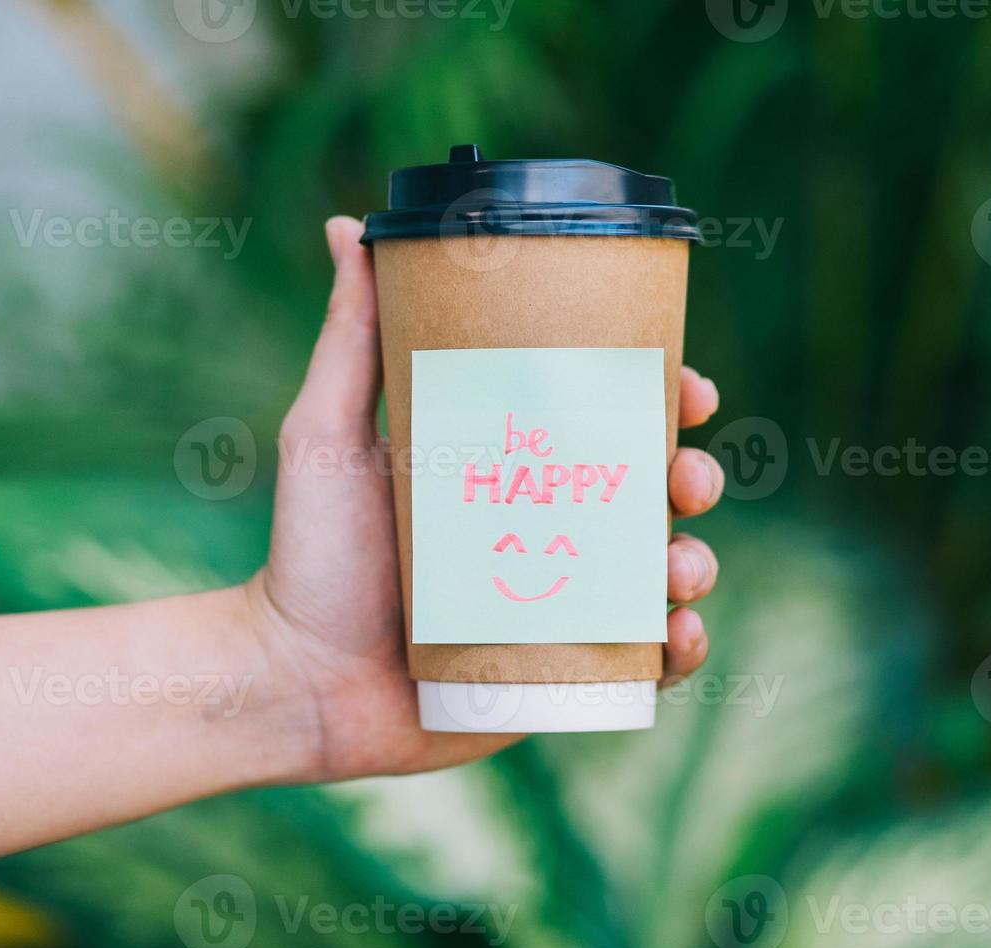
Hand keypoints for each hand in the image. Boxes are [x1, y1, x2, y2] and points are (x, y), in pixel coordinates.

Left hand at [243, 216, 723, 782]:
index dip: (661, 400)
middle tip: (688, 478)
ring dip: (696, 560)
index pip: (604, 421)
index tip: (690, 388)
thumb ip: (349, 337)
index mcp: (508, 468)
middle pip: (650, 493)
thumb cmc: (310, 555)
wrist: (295, 680)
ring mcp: (560, 604)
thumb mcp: (329, 433)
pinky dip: (680, 648)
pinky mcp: (562, 672)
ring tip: (679, 566)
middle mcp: (544, 530)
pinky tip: (675, 634)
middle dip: (693, 477)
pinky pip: (645, 662)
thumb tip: (350, 224)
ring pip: (661, 572)